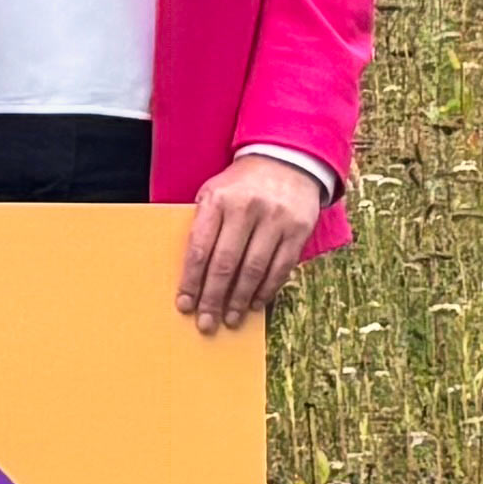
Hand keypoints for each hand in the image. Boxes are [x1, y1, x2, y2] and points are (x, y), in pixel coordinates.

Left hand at [177, 153, 326, 333]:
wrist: (286, 160)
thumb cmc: (241, 186)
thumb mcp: (214, 192)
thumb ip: (203, 226)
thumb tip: (191, 275)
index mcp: (218, 199)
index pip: (200, 248)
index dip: (191, 281)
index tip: (185, 305)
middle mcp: (246, 208)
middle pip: (225, 264)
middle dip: (213, 298)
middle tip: (206, 324)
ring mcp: (275, 219)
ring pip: (254, 270)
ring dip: (240, 300)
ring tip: (230, 319)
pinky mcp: (298, 229)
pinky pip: (281, 267)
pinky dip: (267, 290)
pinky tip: (255, 304)